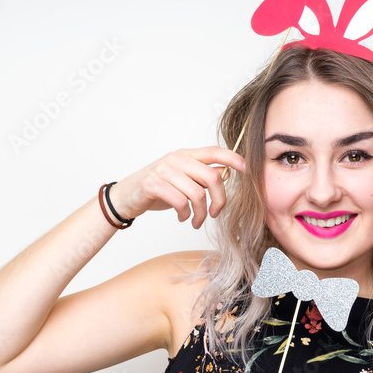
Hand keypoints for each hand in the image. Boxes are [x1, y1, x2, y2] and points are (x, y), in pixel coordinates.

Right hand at [110, 146, 246, 228]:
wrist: (126, 196)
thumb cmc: (157, 188)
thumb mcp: (183, 179)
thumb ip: (203, 175)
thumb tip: (226, 172)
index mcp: (186, 155)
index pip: (214, 151)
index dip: (233, 158)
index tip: (247, 169)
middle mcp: (177, 159)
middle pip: (212, 177)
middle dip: (219, 200)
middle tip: (215, 213)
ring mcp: (165, 170)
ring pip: (197, 194)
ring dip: (201, 213)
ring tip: (195, 221)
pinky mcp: (154, 184)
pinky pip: (180, 202)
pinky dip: (185, 214)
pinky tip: (182, 218)